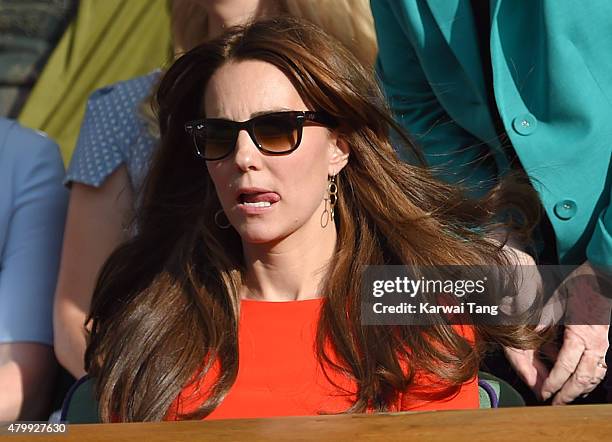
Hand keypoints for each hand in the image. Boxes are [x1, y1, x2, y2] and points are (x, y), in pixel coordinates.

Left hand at [539, 262, 610, 403]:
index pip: (566, 366)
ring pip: (594, 376)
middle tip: (554, 405)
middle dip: (567, 394)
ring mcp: (602, 345)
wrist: (604, 276)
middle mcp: (594, 344)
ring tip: (566, 400)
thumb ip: (545, 317)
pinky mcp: (605, 342)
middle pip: (582, 378)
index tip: (544, 392)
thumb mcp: (557, 298)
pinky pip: (599, 368)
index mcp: (580, 335)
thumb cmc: (579, 284)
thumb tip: (533, 332)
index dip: (554, 382)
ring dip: (580, 391)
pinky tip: (581, 386)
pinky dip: (590, 380)